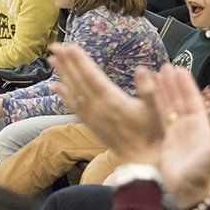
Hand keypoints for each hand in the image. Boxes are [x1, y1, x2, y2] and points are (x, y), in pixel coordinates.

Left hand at [51, 43, 209, 209]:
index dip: (80, 61)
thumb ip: (149, 90)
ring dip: (63, 74)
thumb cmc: (153, 134)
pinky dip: (63, 94)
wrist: (143, 162)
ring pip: (73, 92)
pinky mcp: (91, 124)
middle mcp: (98, 108)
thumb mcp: (157, 111)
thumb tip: (143, 69)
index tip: (69, 46)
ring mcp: (93, 117)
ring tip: (52, 59)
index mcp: (113, 102)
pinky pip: (74, 106)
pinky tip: (55, 86)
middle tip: (55, 46)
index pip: (92, 77)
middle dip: (67, 63)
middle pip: (78, 81)